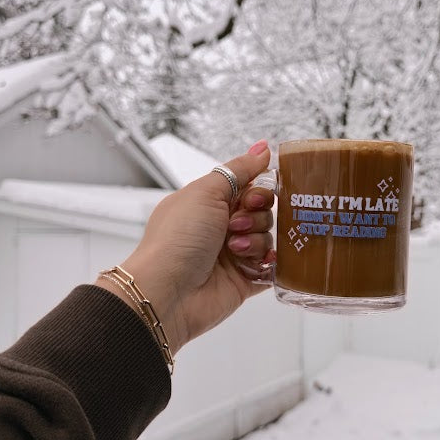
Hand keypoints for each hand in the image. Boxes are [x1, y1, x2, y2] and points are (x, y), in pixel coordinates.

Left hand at [95, 140, 274, 354]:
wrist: (168, 292)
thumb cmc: (177, 240)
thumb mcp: (206, 192)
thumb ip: (239, 170)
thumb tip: (262, 147)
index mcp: (208, 203)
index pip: (249, 187)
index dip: (257, 191)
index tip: (251, 198)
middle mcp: (220, 227)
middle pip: (262, 212)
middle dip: (257, 217)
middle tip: (236, 226)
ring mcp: (233, 255)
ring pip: (268, 239)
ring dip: (257, 241)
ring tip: (235, 251)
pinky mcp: (243, 281)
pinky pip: (271, 269)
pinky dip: (270, 265)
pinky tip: (258, 264)